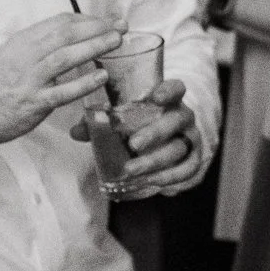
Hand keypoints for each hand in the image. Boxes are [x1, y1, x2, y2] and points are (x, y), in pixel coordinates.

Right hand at [0, 14, 122, 145]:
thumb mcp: (8, 55)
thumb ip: (35, 45)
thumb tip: (65, 36)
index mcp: (21, 42)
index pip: (58, 23)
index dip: (86, 19)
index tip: (104, 20)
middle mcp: (26, 57)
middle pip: (65, 35)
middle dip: (96, 27)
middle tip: (120, 25)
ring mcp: (30, 80)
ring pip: (66, 57)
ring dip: (94, 47)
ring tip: (116, 42)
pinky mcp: (35, 103)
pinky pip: (63, 92)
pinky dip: (84, 83)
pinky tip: (102, 76)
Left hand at [69, 78, 203, 197]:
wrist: (170, 141)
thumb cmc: (142, 124)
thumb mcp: (124, 119)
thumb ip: (101, 122)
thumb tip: (76, 131)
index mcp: (168, 100)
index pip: (176, 88)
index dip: (168, 91)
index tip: (155, 97)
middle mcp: (183, 116)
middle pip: (176, 120)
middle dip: (155, 132)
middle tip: (133, 144)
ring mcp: (191, 138)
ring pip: (179, 148)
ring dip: (155, 160)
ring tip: (131, 170)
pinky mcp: (194, 159)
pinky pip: (187, 169)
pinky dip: (170, 177)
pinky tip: (152, 182)